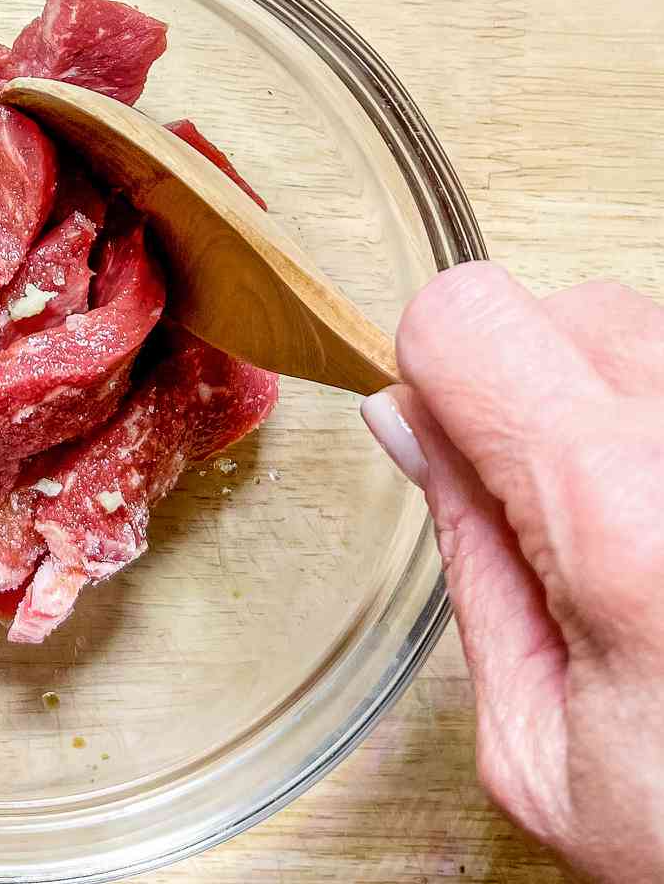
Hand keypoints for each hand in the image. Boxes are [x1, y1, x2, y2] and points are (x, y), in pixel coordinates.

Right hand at [362, 262, 663, 882]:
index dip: (435, 376)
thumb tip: (407, 424)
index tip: (452, 445)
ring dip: (615, 407)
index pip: (466, 316)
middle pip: (564, 305)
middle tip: (554, 516)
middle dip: (527, 389)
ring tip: (645, 535)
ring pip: (651, 330)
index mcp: (622, 516)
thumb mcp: (537, 742)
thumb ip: (469, 556)